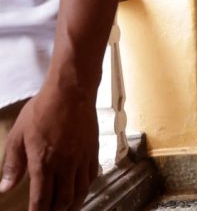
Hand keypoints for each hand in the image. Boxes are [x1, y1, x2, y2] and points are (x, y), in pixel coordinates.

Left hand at [1, 85, 100, 209]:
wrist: (71, 93)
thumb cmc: (42, 110)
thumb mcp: (18, 135)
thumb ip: (12, 163)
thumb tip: (5, 187)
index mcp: (43, 162)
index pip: (41, 198)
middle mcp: (65, 165)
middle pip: (63, 199)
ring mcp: (82, 158)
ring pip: (80, 191)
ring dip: (73, 204)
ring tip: (66, 209)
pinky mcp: (93, 151)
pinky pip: (92, 176)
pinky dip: (86, 188)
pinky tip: (80, 189)